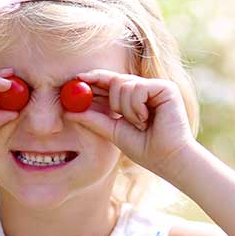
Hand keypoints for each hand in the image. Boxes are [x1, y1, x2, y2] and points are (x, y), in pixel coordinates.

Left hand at [64, 70, 196, 176]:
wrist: (166, 159)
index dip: (94, 77)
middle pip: (115, 79)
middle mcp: (144, 89)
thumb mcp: (113, 132)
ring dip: (126, 109)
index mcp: (132, 98)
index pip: (110, 81)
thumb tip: (68, 112)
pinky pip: (138, 88)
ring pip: (125, 84)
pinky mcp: (166, 88)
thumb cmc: (144, 148)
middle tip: (118, 116)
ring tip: (140, 124)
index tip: (77, 78)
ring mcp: (155, 87)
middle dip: (112, 100)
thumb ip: (93, 119)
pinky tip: (147, 119)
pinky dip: (137, 107)